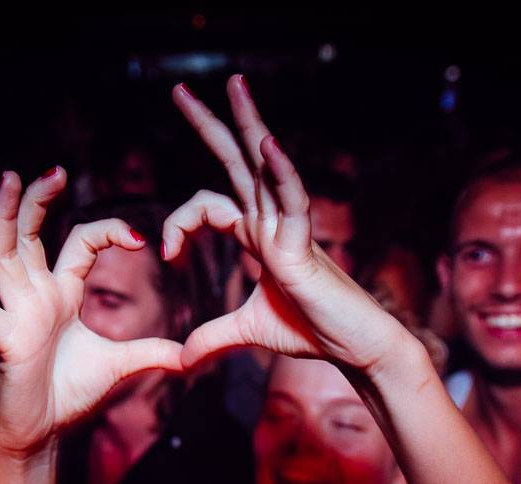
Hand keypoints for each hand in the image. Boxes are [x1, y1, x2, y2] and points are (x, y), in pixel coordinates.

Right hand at [0, 169, 182, 458]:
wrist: (43, 432)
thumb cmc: (70, 394)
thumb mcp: (121, 365)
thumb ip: (153, 353)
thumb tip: (191, 355)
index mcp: (62, 294)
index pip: (80, 244)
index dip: (107, 232)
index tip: (139, 238)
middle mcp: (36, 295)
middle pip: (32, 235)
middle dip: (40, 202)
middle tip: (54, 170)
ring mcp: (17, 314)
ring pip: (6, 256)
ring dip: (6, 219)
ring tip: (9, 181)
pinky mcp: (5, 340)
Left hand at [165, 76, 408, 372]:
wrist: (352, 347)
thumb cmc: (311, 332)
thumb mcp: (248, 331)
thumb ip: (212, 337)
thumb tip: (178, 361)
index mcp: (257, 235)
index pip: (208, 205)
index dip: (180, 223)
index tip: (168, 254)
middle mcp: (271, 222)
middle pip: (236, 161)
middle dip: (208, 125)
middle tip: (179, 90)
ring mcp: (289, 228)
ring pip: (266, 164)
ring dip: (250, 122)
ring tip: (234, 84)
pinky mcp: (305, 245)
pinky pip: (293, 200)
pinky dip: (282, 172)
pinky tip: (268, 144)